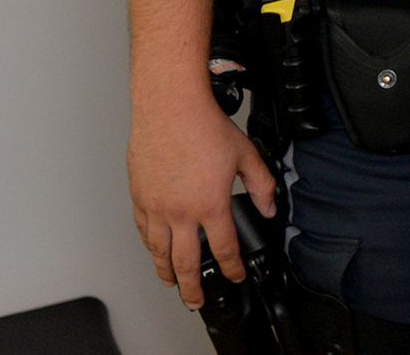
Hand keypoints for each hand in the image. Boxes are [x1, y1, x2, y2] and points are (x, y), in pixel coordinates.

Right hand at [127, 89, 277, 307]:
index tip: (236, 274)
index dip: (233, 266)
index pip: (224, 248)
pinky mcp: (140, 199)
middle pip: (186, 263)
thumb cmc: (205, 128)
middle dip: (194, 286)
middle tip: (197, 299)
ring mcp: (157, 208)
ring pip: (159, 252)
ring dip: (166, 272)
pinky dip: (150, 247)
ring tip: (173, 283)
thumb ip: (261, 184)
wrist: (171, 110)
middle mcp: (181, 213)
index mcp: (210, 205)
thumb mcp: (246, 155)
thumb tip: (269, 207)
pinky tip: (155, 250)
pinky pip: (144, 232)